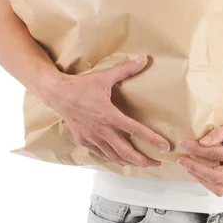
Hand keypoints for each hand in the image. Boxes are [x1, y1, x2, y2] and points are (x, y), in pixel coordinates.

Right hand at [48, 55, 169, 166]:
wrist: (57, 94)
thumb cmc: (82, 85)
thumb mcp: (105, 76)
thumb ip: (126, 69)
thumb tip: (144, 59)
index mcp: (109, 115)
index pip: (135, 130)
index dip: (152, 139)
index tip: (165, 146)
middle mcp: (101, 130)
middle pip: (126, 152)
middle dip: (143, 160)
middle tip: (156, 163)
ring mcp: (91, 138)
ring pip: (113, 156)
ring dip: (128, 162)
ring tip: (141, 164)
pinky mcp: (83, 140)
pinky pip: (100, 153)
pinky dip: (111, 157)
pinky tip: (118, 157)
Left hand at [176, 119, 222, 195]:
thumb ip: (219, 133)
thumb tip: (202, 142)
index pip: (215, 155)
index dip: (196, 149)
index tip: (184, 143)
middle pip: (214, 177)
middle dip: (195, 168)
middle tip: (181, 159)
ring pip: (218, 188)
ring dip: (201, 179)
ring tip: (189, 167)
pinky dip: (210, 182)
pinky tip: (201, 171)